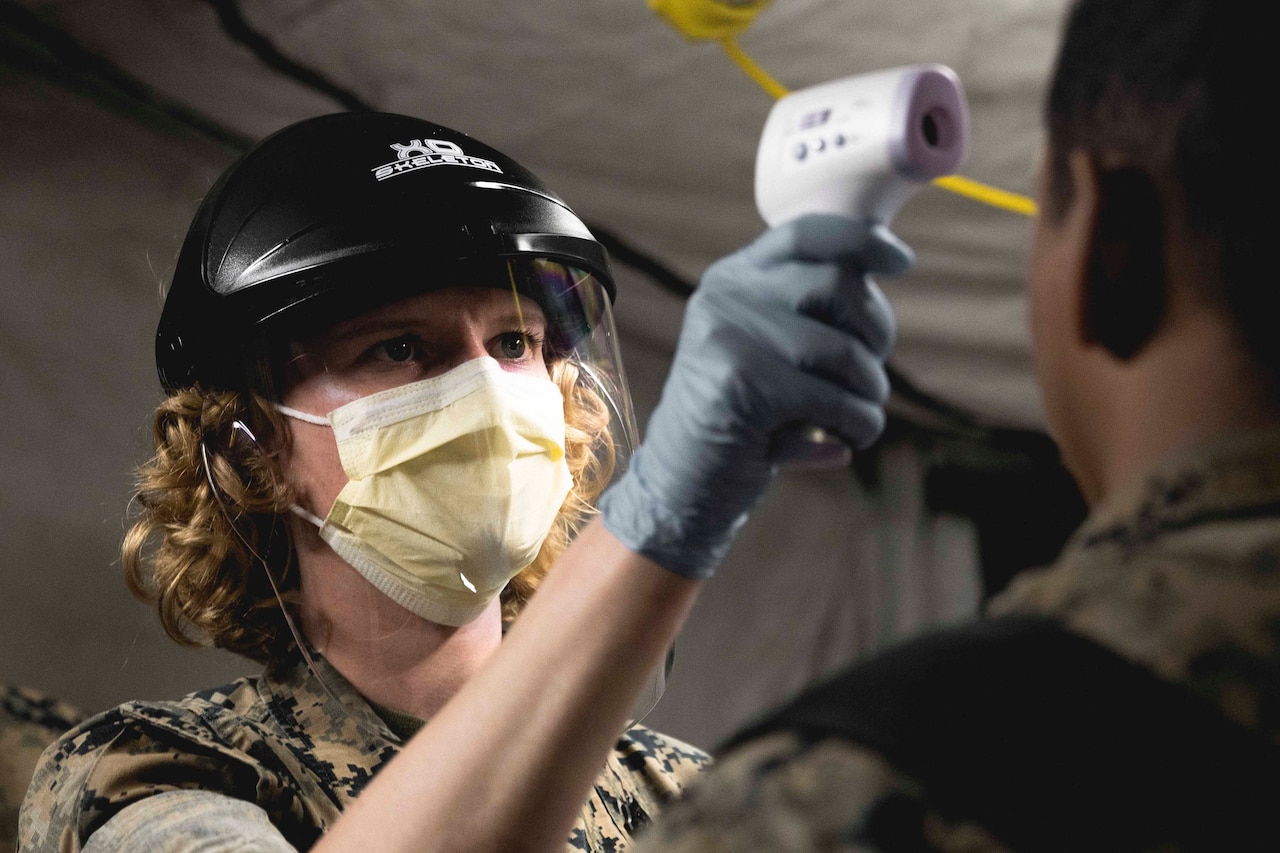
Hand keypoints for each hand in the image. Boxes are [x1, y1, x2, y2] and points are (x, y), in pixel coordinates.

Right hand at [598, 214, 912, 579]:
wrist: (684, 485)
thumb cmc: (745, 419)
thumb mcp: (769, 351)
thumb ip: (811, 311)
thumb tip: (889, 261)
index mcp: (733, 278)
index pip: (806, 233)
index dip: (863, 241)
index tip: (903, 262)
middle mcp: (724, 294)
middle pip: (838, 284)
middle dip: (878, 331)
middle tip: (871, 378)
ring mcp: (727, 334)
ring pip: (843, 349)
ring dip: (870, 392)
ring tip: (858, 419)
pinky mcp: (738, 383)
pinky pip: (834, 398)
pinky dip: (859, 425)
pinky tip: (846, 443)